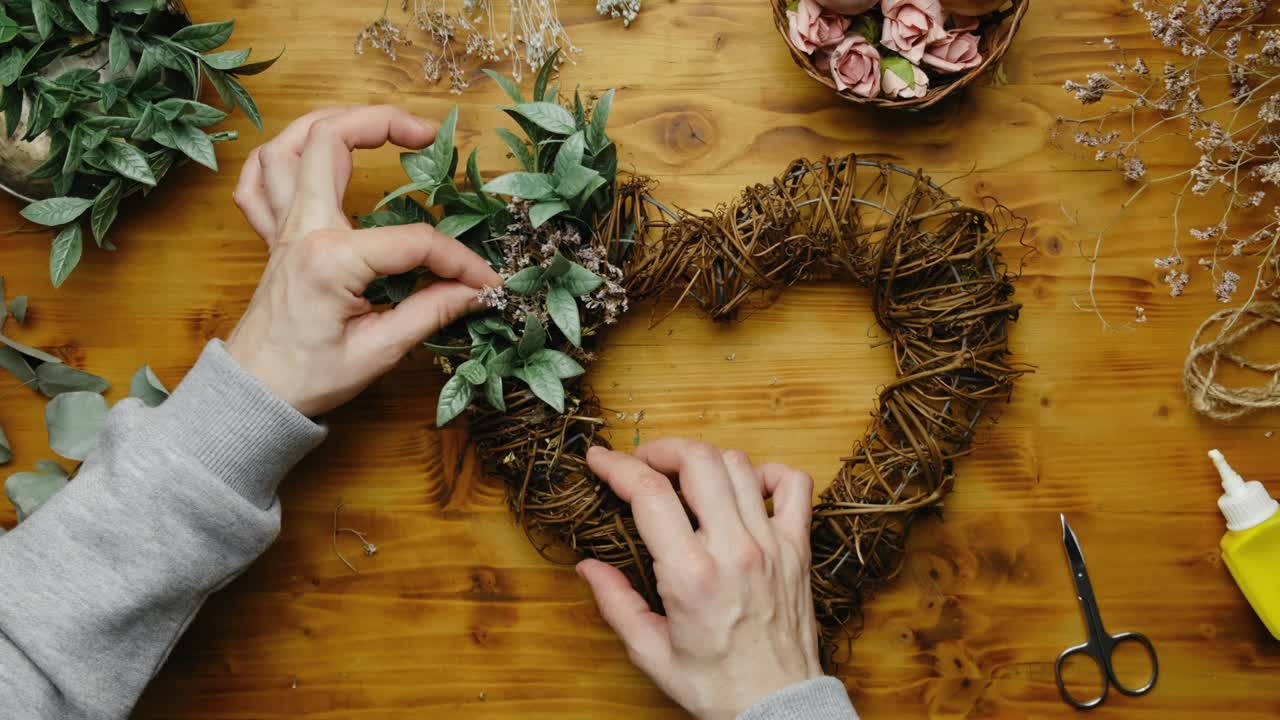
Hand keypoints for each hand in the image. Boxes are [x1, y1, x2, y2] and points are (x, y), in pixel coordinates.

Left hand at [226, 106, 500, 415]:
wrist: (255, 394)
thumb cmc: (310, 377)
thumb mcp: (379, 351)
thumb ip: (429, 312)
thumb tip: (475, 291)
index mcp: (331, 259)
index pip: (414, 242)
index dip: (459, 260)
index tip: (486, 281)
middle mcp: (302, 229)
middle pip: (332, 140)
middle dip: (383, 122)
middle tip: (428, 135)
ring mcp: (281, 228)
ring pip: (288, 146)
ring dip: (328, 124)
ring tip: (371, 126)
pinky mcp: (272, 238)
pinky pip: (259, 181)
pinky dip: (280, 159)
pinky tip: (309, 160)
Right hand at [577, 439, 822, 719]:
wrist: (778, 705)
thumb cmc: (715, 685)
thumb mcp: (651, 653)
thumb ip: (616, 603)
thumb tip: (588, 567)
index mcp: (692, 576)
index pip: (651, 494)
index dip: (618, 467)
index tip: (599, 459)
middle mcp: (735, 550)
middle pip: (699, 461)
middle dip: (661, 451)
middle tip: (643, 466)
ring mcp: (772, 544)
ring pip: (740, 464)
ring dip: (705, 460)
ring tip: (685, 478)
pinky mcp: (798, 548)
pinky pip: (794, 485)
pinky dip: (769, 474)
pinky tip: (746, 488)